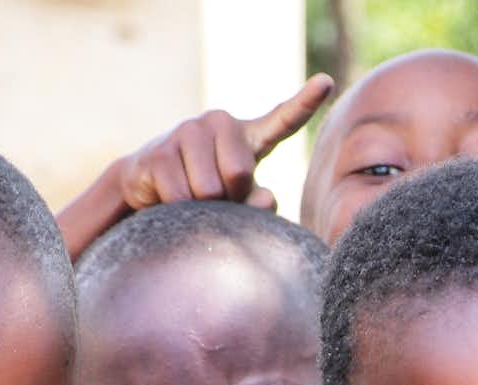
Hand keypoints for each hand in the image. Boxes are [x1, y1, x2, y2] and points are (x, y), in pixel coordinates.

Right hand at [110, 75, 334, 213]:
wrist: (152, 192)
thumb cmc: (210, 198)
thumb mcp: (242, 204)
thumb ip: (260, 206)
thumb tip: (265, 198)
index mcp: (249, 135)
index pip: (283, 120)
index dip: (305, 102)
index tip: (326, 82)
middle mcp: (220, 123)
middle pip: (239, 174)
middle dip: (229, 197)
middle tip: (216, 196)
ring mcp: (188, 131)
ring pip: (208, 189)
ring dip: (201, 207)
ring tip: (192, 196)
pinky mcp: (159, 151)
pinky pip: (179, 195)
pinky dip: (177, 210)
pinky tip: (169, 197)